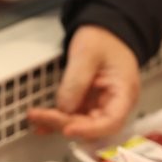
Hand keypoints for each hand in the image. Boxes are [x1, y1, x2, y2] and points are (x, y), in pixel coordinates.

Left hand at [27, 25, 139, 139]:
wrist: (105, 32)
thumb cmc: (105, 39)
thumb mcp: (88, 53)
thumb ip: (76, 81)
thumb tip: (65, 108)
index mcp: (125, 91)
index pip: (113, 121)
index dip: (91, 129)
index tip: (69, 129)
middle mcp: (116, 103)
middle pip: (94, 127)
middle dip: (67, 124)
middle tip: (43, 116)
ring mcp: (101, 104)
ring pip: (81, 125)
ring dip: (58, 124)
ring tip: (36, 116)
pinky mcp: (88, 103)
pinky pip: (74, 118)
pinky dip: (57, 122)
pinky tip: (42, 123)